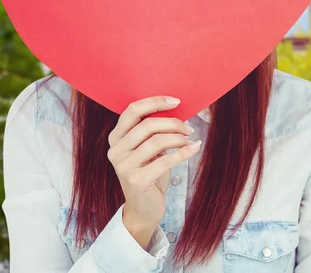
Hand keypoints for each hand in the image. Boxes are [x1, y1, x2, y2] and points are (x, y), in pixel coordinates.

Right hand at [107, 96, 200, 245]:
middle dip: (172, 123)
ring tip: (189, 139)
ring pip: (157, 141)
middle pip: (147, 125)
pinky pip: (165, 160)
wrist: (143, 209)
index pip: (132, 111)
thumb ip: (152, 130)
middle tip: (187, 127)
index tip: (176, 101)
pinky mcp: (137, 180)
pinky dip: (183, 152)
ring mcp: (124, 166)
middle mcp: (116, 150)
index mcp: (116, 137)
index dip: (155, 102)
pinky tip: (194, 148)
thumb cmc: (148, 172)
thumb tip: (177, 109)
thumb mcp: (147, 148)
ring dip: (178, 137)